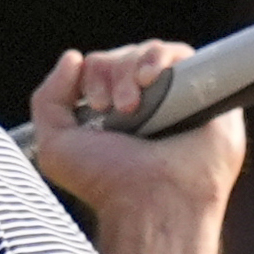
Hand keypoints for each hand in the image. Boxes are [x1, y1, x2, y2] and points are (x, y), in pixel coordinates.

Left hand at [27, 41, 246, 221]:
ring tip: (135, 103)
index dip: (93, 77)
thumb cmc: (106, 182)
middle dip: (113, 74)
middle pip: (122, 57)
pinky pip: (184, 55)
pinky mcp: (205, 93)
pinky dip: (162, 57)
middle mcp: (144, 103)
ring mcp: (175, 96)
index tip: (97, 106)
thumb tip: (72, 58)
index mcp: (111, 113)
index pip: (98, 67)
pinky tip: (152, 78)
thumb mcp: (55, 147)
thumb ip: (48, 99)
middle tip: (119, 109)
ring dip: (133, 68)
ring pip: (149, 52)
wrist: (153, 201)